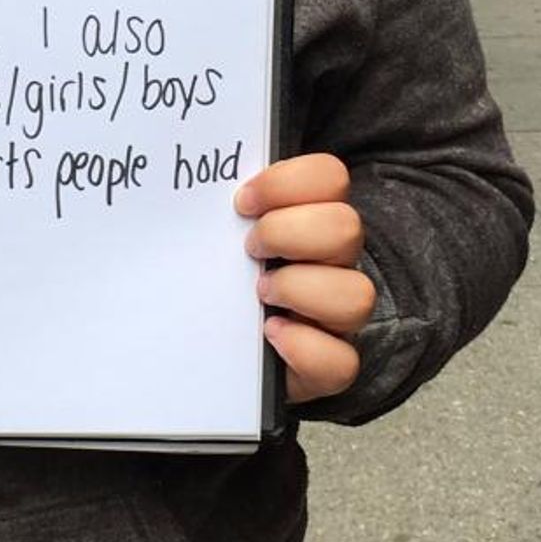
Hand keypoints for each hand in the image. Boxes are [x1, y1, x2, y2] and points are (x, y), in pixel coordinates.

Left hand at [235, 154, 375, 404]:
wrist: (219, 350)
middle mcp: (334, 263)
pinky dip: (303, 347)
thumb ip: (215, 210)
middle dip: (287, 233)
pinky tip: (270, 334)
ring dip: (299, 288)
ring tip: (259, 293)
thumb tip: (183, 185)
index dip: (286, 183)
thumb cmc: (219, 279)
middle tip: (248, 249)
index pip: (330, 176)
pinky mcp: (330, 365)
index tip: (242, 203)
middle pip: (348, 227)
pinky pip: (342, 361)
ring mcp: (337, 316)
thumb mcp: (218, 236)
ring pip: (357, 293)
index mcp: (311, 218)